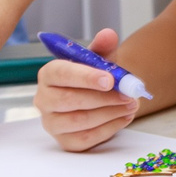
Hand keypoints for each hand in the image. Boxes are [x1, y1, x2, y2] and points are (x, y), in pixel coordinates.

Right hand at [35, 27, 138, 150]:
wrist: (96, 99)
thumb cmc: (93, 77)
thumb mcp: (99, 60)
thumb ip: (103, 47)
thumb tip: (108, 34)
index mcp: (48, 74)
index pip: (61, 73)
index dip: (86, 77)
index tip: (110, 80)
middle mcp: (44, 99)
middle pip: (69, 100)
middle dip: (103, 98)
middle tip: (128, 95)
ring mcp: (52, 123)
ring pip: (80, 120)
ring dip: (110, 112)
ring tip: (131, 104)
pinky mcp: (64, 142)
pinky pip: (87, 138)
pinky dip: (110, 128)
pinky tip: (124, 117)